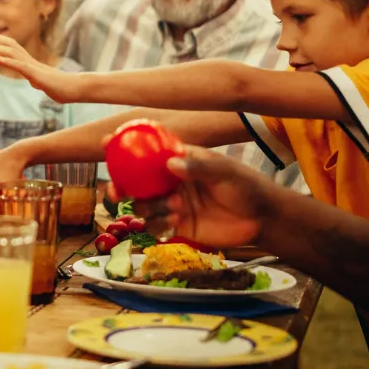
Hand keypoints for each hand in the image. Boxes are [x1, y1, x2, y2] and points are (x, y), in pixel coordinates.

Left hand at [0, 33, 81, 102]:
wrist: (75, 89)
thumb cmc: (61, 87)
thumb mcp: (43, 82)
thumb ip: (36, 79)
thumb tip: (33, 80)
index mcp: (29, 63)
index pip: (11, 47)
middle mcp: (30, 61)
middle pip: (9, 46)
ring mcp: (33, 67)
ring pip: (12, 54)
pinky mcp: (37, 75)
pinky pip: (22, 67)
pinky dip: (10, 62)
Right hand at [127, 145, 267, 247]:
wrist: (261, 219)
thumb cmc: (245, 186)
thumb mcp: (224, 172)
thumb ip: (198, 167)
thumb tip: (170, 164)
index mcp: (179, 161)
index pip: (148, 151)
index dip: (126, 147)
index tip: (108, 142)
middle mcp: (171, 182)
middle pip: (136, 182)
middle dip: (121, 185)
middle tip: (117, 191)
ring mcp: (173, 204)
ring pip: (143, 206)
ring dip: (150, 208)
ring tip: (174, 208)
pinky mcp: (177, 226)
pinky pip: (155, 226)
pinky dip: (158, 225)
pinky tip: (174, 222)